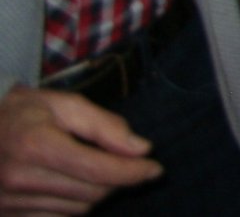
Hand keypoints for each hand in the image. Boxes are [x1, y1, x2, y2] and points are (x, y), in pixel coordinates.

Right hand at [0, 85, 159, 213]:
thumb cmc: (23, 112)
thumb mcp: (63, 104)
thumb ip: (103, 125)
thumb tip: (141, 148)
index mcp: (35, 146)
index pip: (98, 170)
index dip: (132, 172)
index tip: (155, 168)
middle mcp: (20, 179)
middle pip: (91, 194)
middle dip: (118, 181)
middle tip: (127, 164)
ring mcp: (9, 203)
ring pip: (77, 211)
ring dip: (97, 194)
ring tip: (95, 170)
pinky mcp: (7, 216)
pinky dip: (74, 205)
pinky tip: (73, 185)